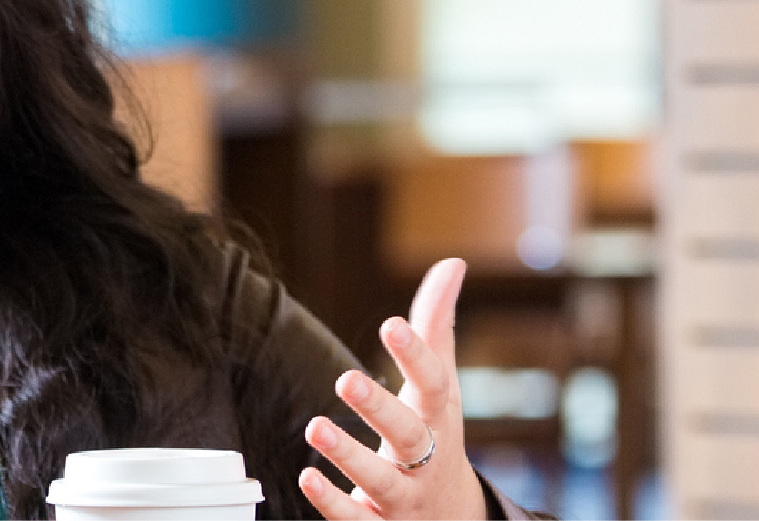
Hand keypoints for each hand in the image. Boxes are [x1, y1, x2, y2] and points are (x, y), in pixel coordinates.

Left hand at [299, 258, 487, 519]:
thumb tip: (453, 264)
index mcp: (439, 419)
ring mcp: (405, 497)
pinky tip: (305, 478)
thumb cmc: (436, 437)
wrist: (452, 518)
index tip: (392, 323)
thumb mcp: (439, 386)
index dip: (416, 354)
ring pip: (381, 481)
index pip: (435, 385)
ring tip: (315, 427)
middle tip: (345, 379)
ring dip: (348, 457)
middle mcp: (425, 459)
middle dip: (380, 408)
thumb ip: (437, 326)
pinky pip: (358, 520)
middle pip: (409, 434)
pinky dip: (334, 504)